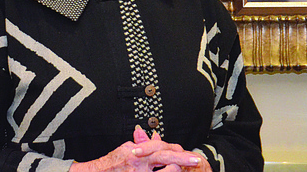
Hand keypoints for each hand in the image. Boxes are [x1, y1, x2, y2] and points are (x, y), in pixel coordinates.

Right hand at [70, 126, 205, 171]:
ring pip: (164, 171)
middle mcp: (138, 162)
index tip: (186, 152)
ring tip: (183, 168)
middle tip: (196, 159)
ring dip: (174, 170)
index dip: (174, 150)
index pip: (160, 146)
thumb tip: (154, 137)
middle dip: (182, 158)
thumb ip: (141, 145)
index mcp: (137, 151)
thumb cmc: (110, 164)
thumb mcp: (126, 150)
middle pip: (165, 156)